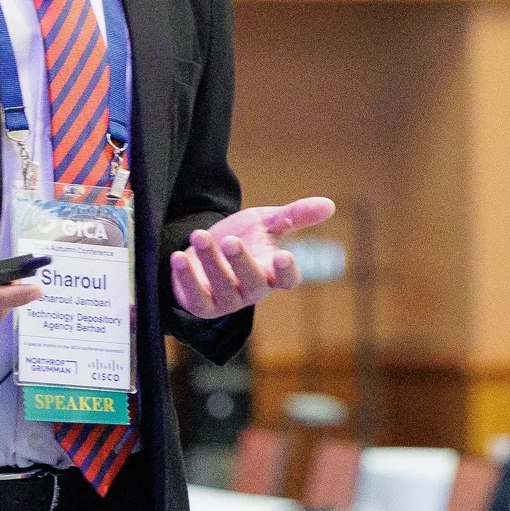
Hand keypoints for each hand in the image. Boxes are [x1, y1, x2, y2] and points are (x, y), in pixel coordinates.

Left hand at [170, 197, 335, 318]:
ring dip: (210, 261)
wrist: (205, 250)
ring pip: (222, 287)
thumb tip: (330, 205)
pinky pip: (195, 298)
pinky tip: (179, 256)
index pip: (288, 279)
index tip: (283, 257)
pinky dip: (186, 278)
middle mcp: (253, 290)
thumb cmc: (243, 237)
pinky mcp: (201, 305)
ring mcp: (227, 300)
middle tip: (230, 241)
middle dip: (241, 263)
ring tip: (200, 235)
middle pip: (253, 282)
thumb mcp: (267, 222)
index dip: (287, 272)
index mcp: (273, 271)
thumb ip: (295, 215)